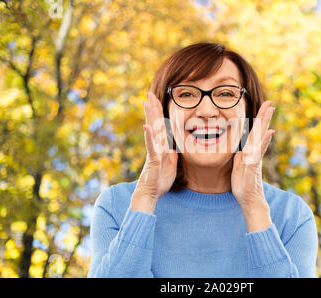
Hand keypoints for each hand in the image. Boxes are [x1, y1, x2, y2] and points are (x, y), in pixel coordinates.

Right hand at [130, 92, 177, 212]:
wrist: (152, 193)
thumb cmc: (160, 179)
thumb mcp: (171, 162)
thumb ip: (172, 152)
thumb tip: (175, 145)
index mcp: (161, 145)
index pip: (160, 124)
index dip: (159, 111)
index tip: (157, 98)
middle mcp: (156, 145)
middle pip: (154, 123)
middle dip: (152, 108)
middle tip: (148, 93)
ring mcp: (153, 151)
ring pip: (151, 130)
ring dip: (149, 116)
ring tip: (146, 103)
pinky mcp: (153, 159)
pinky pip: (151, 146)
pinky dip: (149, 136)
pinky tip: (146, 127)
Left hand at [231, 100, 274, 230]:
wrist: (250, 200)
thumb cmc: (243, 184)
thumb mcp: (239, 167)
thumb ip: (241, 156)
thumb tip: (242, 148)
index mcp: (249, 151)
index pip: (254, 132)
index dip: (258, 120)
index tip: (263, 107)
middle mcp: (254, 152)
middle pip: (260, 131)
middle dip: (265, 116)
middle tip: (271, 102)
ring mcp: (255, 158)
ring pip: (261, 137)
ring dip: (265, 122)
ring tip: (271, 109)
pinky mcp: (254, 165)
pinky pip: (259, 150)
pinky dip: (264, 141)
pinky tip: (269, 132)